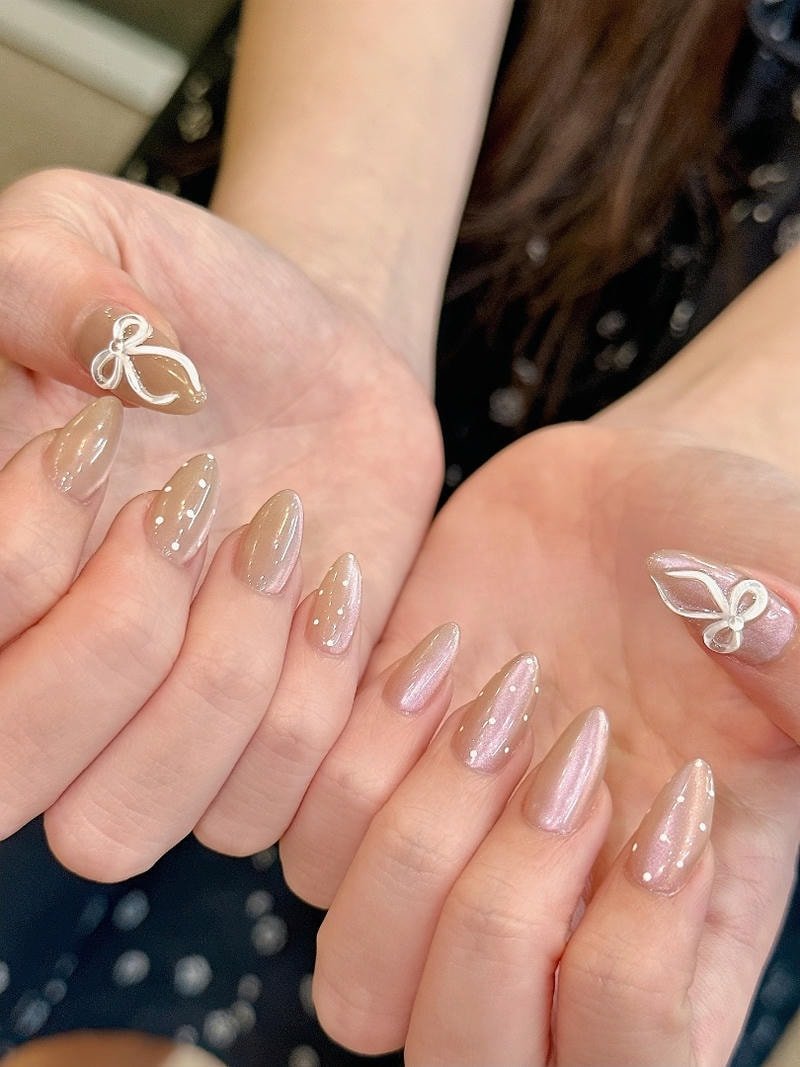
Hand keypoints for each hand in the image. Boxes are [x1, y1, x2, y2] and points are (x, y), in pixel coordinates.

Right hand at [0, 168, 440, 878]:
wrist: (309, 360)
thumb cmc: (183, 299)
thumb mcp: (84, 237)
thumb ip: (40, 281)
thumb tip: (113, 364)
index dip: (23, 555)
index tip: (94, 438)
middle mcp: (48, 675)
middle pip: (13, 784)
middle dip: (116, 642)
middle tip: (190, 506)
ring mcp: (155, 729)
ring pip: (127, 824)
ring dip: (222, 677)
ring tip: (279, 540)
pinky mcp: (267, 741)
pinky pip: (264, 809)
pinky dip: (316, 702)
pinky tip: (342, 583)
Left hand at [280, 421, 799, 1063]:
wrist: (624, 499)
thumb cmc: (732, 550)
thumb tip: (758, 631)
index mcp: (681, 925)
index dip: (630, 970)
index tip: (671, 791)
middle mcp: (553, 919)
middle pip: (459, 1052)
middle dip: (499, 905)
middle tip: (567, 746)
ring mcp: (446, 856)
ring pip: (355, 968)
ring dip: (418, 823)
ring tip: (494, 691)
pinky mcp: (367, 776)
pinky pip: (299, 837)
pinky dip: (351, 746)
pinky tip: (434, 650)